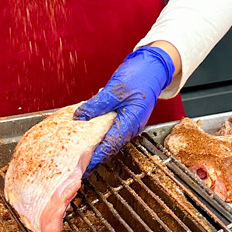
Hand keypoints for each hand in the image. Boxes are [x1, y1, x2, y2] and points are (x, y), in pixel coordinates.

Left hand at [74, 45, 176, 169]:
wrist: (154, 66)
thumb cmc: (141, 75)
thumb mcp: (115, 89)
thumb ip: (97, 104)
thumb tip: (80, 117)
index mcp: (131, 122)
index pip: (110, 145)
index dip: (95, 157)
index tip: (82, 166)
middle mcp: (133, 126)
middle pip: (110, 145)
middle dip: (94, 154)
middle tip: (77, 161)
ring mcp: (131, 122)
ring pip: (111, 138)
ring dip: (97, 143)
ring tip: (80, 149)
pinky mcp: (128, 116)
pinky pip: (113, 129)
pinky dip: (101, 132)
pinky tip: (90, 130)